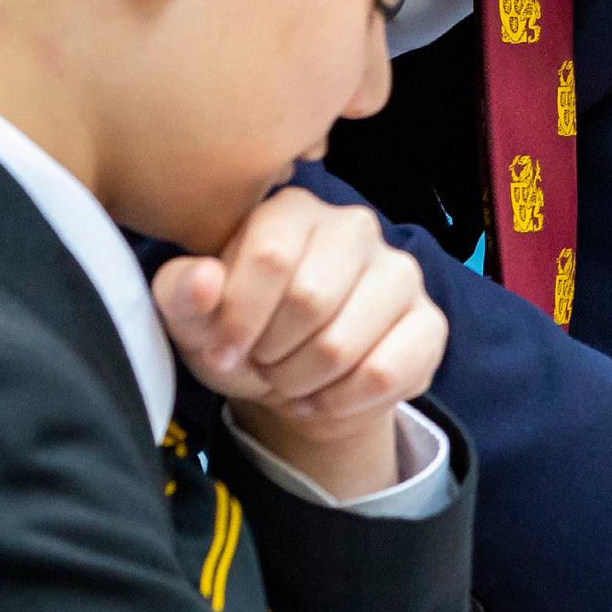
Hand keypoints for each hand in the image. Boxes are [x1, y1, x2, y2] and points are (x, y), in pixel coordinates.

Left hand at [151, 188, 446, 501]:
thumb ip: (182, 294)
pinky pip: (386, 372)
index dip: (238, 318)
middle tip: (263, 365)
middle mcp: (355, 227)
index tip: (221, 350)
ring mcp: (401, 272)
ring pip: (345, 342)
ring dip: (304, 382)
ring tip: (291, 381)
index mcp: (294, 210)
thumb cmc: (242, 334)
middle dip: (272, 353)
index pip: (270, 255)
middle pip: (310, 299)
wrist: (296, 383)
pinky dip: (344, 401)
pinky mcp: (430, 321)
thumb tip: (204, 280)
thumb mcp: (194, 318)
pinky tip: (327, 397)